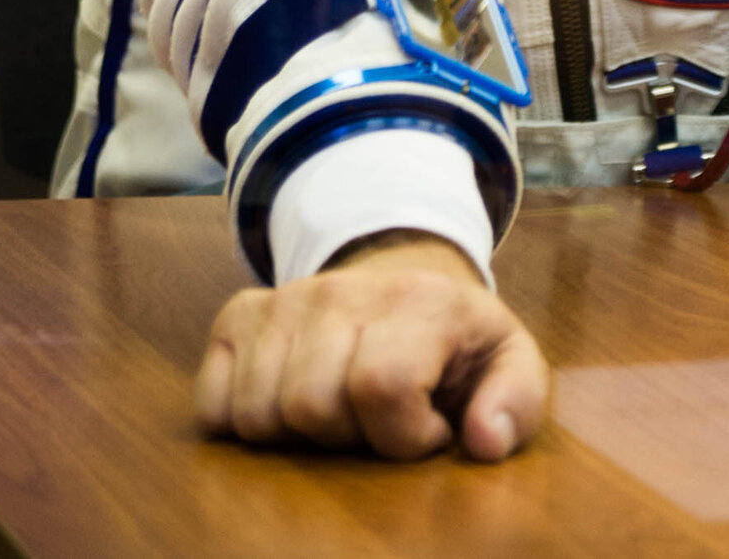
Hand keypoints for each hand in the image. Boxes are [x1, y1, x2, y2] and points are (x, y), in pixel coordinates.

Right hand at [195, 233, 547, 460]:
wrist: (404, 292)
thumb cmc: (454, 348)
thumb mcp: (507, 366)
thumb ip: (517, 403)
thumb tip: (486, 439)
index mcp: (419, 300)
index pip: (381, 384)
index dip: (403, 434)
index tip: (425, 427)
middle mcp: (343, 289)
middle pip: (309, 403)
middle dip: (346, 436)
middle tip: (375, 419)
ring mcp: (286, 299)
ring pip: (258, 413)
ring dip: (297, 435)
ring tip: (339, 410)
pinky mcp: (240, 315)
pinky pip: (211, 405)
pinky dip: (243, 423)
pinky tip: (290, 401)